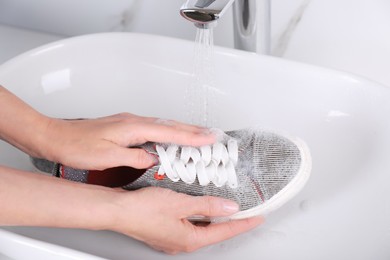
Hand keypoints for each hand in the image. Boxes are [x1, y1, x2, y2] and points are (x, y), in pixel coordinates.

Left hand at [41, 113, 214, 169]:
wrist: (56, 136)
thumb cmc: (76, 146)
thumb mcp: (106, 156)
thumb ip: (133, 157)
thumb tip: (153, 159)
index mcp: (133, 127)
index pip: (169, 132)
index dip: (191, 136)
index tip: (209, 138)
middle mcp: (134, 121)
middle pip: (170, 124)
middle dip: (193, 129)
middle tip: (212, 134)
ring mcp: (130, 122)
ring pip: (163, 124)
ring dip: (183, 129)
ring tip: (199, 134)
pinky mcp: (125, 125)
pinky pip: (154, 126)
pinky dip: (168, 130)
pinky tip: (171, 135)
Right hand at [110, 187, 263, 253]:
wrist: (116, 210)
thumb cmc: (143, 209)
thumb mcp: (181, 203)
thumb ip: (207, 205)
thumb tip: (229, 207)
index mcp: (190, 239)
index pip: (225, 231)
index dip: (243, 223)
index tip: (258, 217)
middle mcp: (182, 242)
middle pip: (214, 231)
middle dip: (231, 221)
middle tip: (245, 211)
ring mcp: (172, 238)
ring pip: (201, 227)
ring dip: (214, 216)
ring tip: (225, 205)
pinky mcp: (164, 230)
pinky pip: (189, 223)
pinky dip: (198, 214)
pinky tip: (199, 205)